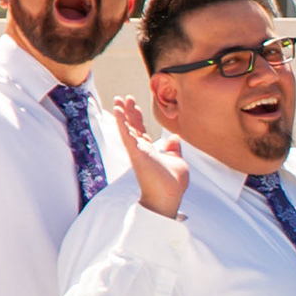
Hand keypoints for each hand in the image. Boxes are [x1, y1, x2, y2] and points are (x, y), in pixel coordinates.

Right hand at [111, 90, 190, 215]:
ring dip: (122, 113)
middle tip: (125, 98)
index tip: (136, 106)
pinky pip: (126, 134)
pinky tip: (118, 110)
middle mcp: (141, 150)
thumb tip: (175, 137)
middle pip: (132, 127)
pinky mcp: (135, 152)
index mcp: (150, 152)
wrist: (168, 197)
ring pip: (126, 128)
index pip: (141, 132)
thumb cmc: (172, 184)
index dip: (138, 118)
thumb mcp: (177, 161)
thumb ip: (174, 149)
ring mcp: (136, 151)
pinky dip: (121, 121)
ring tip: (118, 100)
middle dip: (129, 112)